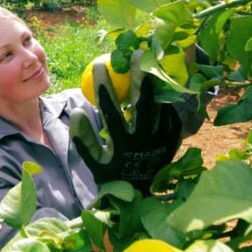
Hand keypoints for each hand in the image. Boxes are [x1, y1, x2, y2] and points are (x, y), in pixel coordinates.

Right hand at [69, 51, 181, 194]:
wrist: (139, 197)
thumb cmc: (111, 175)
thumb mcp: (93, 161)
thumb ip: (83, 138)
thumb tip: (78, 111)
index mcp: (122, 145)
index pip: (111, 110)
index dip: (104, 87)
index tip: (99, 66)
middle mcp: (144, 142)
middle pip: (143, 103)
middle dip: (139, 77)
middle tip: (136, 55)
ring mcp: (161, 141)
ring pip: (160, 107)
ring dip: (155, 84)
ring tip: (151, 64)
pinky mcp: (173, 142)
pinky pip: (171, 116)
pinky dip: (164, 102)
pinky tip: (159, 88)